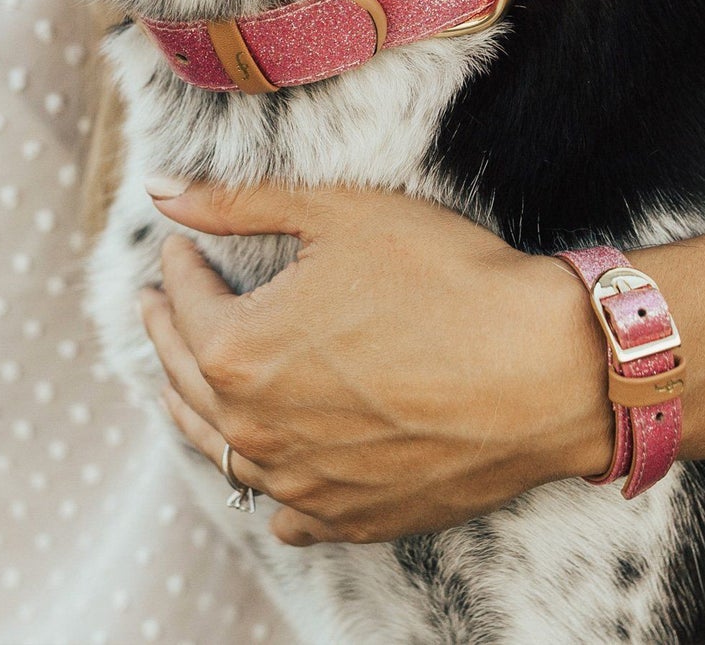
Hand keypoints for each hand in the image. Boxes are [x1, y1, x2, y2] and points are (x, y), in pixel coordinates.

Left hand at [139, 182, 613, 544]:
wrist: (546, 365)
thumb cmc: (443, 278)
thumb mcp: (333, 213)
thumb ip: (234, 203)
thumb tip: (159, 190)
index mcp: (238, 351)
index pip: (184, 300)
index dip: (178, 264)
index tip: (179, 245)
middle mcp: (257, 429)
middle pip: (186, 375)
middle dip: (166, 330)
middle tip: (157, 304)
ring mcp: (304, 483)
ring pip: (220, 447)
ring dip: (192, 405)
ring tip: (180, 377)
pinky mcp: (354, 515)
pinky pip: (286, 510)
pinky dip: (263, 484)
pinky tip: (261, 473)